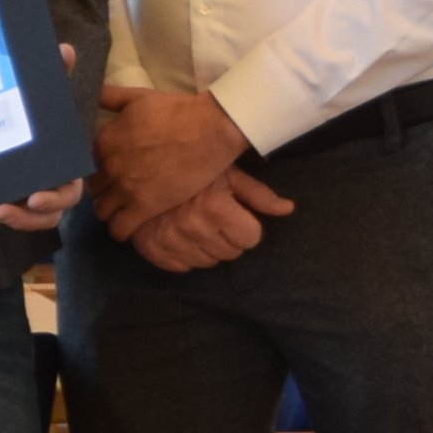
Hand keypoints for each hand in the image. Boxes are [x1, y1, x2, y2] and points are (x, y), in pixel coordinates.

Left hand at [0, 45, 89, 229]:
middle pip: (46, 214)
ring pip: (22, 219)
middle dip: (26, 217)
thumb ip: (56, 76)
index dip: (55, 198)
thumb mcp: (42, 95)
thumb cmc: (34, 112)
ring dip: (5, 220)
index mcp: (61, 166)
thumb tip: (65, 49)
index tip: (36, 198)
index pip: (68, 192)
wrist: (6, 118)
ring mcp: (24, 196)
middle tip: (3, 209)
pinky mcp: (1, 200)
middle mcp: (46, 186)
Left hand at [93, 82, 252, 235]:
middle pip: (92, 189)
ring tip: (124, 208)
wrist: (210, 129)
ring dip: (110, 211)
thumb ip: (109, 97)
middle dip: (102, 191)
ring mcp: (125, 189)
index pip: (84, 164)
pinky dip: (121, 230)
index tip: (108, 172)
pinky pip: (120, 229)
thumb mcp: (137, 97)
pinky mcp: (145, 207)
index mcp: (103, 141)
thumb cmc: (177, 110)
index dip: (96, 169)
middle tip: (118, 191)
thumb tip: (90, 92)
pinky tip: (131, 224)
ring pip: (101, 211)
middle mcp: (109, 167)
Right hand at [122, 168, 294, 270]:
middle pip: (232, 253)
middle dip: (228, 237)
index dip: (246, 226)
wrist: (143, 164)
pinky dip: (183, 255)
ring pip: (208, 263)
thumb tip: (289, 209)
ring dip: (207, 247)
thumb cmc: (193, 166)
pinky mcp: (152, 248)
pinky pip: (182, 268)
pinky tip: (180, 235)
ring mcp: (170, 239)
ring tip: (196, 225)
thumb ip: (259, 194)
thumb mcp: (229, 173)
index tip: (234, 213)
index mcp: (216, 206)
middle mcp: (193, 226)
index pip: (251, 239)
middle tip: (214, 218)